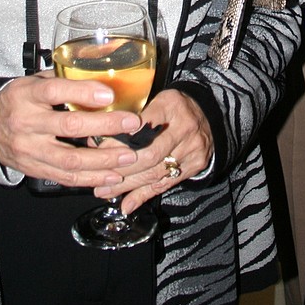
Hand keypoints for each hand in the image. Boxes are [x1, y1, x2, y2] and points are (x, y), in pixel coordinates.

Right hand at [0, 73, 142, 189]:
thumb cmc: (17, 100)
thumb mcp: (32, 82)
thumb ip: (62, 79)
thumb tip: (102, 73)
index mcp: (26, 95)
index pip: (54, 91)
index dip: (82, 92)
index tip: (108, 94)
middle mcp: (27, 123)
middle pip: (68, 127)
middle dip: (105, 127)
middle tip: (131, 124)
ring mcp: (30, 150)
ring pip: (69, 159)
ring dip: (103, 160)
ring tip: (128, 156)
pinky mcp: (34, 169)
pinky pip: (65, 177)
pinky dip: (91, 179)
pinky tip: (112, 176)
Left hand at [99, 88, 214, 212]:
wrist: (208, 115)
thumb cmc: (173, 108)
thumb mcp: (156, 100)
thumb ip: (132, 118)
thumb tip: (97, 141)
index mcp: (170, 105)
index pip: (142, 126)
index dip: (118, 141)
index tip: (96, 149)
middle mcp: (184, 127)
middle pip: (149, 154)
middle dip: (120, 168)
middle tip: (97, 176)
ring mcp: (192, 149)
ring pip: (155, 173)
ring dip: (127, 185)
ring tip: (104, 192)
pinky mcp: (195, 166)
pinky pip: (165, 184)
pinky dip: (144, 195)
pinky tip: (127, 204)